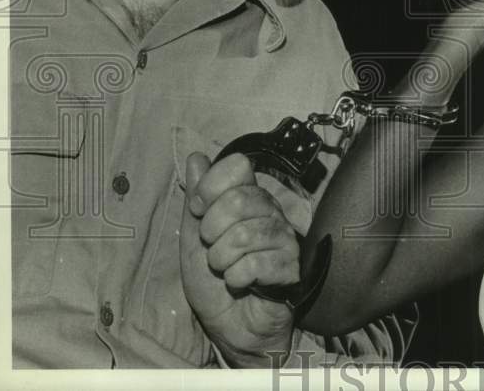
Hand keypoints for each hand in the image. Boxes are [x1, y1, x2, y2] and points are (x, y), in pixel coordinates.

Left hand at [180, 152, 297, 367]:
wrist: (230, 325)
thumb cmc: (213, 281)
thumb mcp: (192, 238)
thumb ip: (197, 198)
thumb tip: (196, 157)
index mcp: (248, 198)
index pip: (238, 166)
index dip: (210, 186)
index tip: (198, 210)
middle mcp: (270, 212)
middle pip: (239, 199)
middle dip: (211, 230)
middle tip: (212, 248)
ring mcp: (283, 238)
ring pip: (246, 233)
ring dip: (221, 258)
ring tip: (223, 268)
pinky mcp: (290, 266)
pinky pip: (257, 263)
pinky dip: (237, 277)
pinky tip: (239, 283)